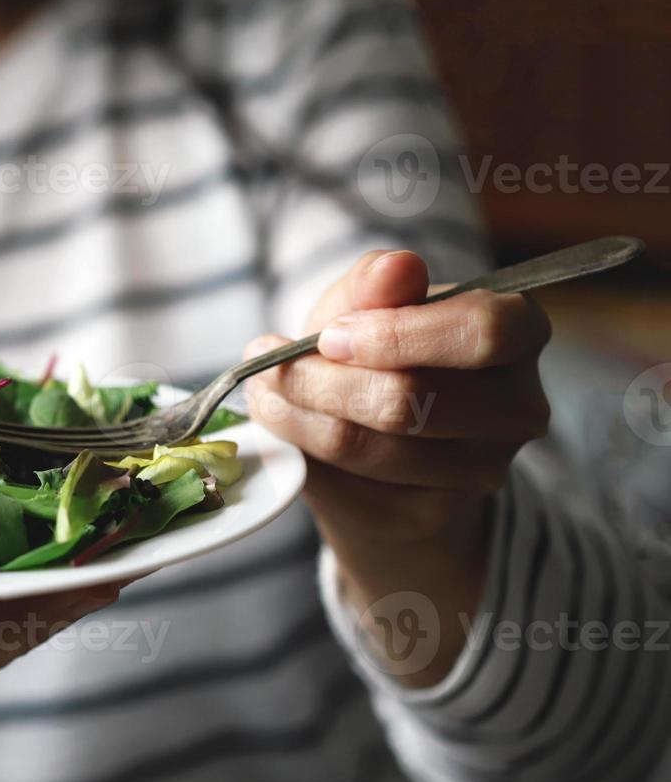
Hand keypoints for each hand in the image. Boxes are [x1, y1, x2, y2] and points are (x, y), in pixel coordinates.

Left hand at [243, 250, 550, 682]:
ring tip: (262, 386)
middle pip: (413, 399)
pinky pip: (349, 483)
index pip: (482, 333)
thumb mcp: (368, 306)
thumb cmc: (379, 356)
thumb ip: (376, 284)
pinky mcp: (431, 514)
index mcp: (520, 333)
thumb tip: (396, 267)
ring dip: (296, 412)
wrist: (384, 451)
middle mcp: (519, 407)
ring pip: (372, 446)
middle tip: (268, 359)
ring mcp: (483, 470)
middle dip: (322, 379)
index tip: (329, 335)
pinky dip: (299, 446)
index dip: (397, 335)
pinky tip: (279, 420)